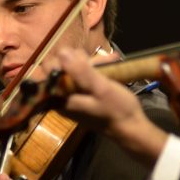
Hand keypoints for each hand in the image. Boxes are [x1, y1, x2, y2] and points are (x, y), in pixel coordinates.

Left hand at [57, 47, 167, 167]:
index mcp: (60, 98)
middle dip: (81, 60)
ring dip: (91, 62)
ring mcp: (73, 94)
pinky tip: (109, 64)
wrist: (131, 127)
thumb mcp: (101, 88)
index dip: (64, 59)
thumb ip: (81, 71)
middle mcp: (62, 96)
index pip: (48, 69)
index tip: (83, 60)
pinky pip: (84, 75)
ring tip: (109, 62)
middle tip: (100, 62)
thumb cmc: (117, 110)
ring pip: (75, 68)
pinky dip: (96, 68)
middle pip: (62, 66)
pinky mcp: (84, 93)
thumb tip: (62, 52)